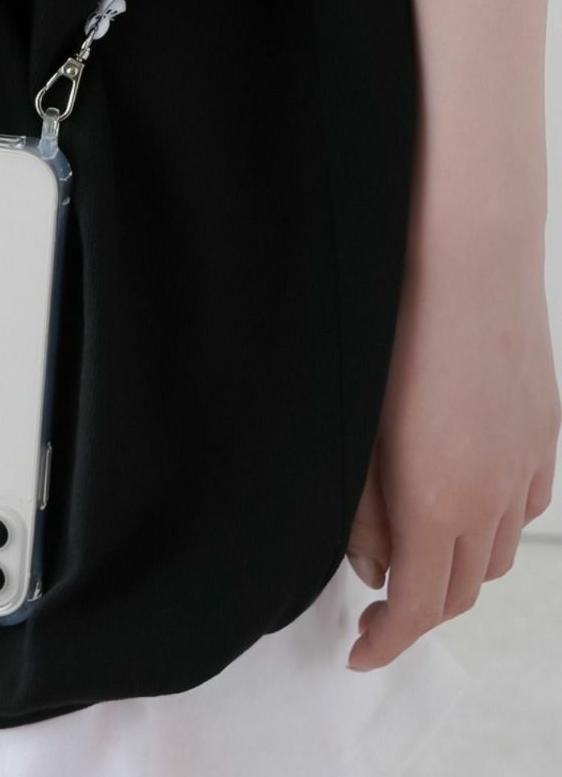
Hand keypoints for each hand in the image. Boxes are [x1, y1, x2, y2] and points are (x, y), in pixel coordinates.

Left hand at [344, 205, 559, 669]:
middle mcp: (494, 494)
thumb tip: (372, 569)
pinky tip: (466, 499)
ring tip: (416, 548)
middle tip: (377, 603)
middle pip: (464, 589)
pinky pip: (530, 505)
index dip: (386, 640)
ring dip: (459, 566)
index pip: (420, 608)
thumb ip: (362, 509)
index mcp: (437, 500)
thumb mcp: (359, 426)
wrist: (467, 251)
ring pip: (502, 552)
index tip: (359, 649)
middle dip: (420, 609)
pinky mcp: (547, 430)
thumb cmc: (396, 325)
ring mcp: (529, 462)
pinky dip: (497, 522)